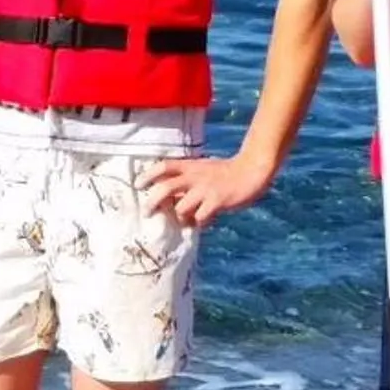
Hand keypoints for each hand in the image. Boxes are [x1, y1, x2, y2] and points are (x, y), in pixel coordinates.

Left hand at [141, 150, 275, 225]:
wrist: (251, 170)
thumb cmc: (226, 172)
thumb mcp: (204, 169)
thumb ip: (188, 179)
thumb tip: (171, 198)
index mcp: (191, 167)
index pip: (164, 166)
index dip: (148, 175)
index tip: (137, 185)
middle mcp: (195, 177)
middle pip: (165, 188)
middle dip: (152, 201)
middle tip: (147, 212)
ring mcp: (205, 189)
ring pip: (181, 208)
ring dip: (180, 217)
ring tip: (187, 219)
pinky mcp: (217, 201)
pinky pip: (200, 218)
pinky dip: (199, 223)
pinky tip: (205, 221)